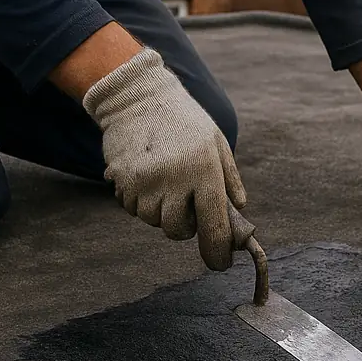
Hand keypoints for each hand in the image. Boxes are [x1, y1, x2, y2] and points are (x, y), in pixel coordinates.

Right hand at [82, 49, 247, 269]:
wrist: (138, 97)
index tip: (220, 263)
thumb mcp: (217, 143)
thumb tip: (239, 212)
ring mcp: (145, 183)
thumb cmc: (184, 121)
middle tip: (186, 202)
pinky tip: (145, 177)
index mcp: (205, 172)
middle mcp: (175, 181)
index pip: (214, 227)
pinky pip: (132, 208)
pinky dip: (139, 201)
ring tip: (164, 182)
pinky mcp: (122, 182)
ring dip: (160, 211)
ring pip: (153, 221)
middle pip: (178, 231)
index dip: (218, 252)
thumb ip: (230, 180)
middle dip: (184, 225)